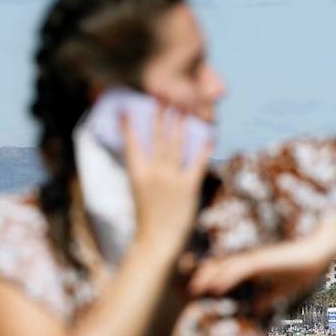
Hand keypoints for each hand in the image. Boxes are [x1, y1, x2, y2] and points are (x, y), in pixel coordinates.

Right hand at [122, 106, 212, 254]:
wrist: (158, 240)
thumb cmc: (148, 216)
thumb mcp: (139, 191)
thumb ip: (145, 172)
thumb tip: (149, 155)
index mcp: (137, 174)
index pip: (131, 144)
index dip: (129, 126)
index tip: (125, 110)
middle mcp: (153, 173)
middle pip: (158, 139)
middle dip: (161, 116)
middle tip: (163, 96)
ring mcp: (171, 179)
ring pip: (176, 145)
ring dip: (179, 124)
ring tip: (181, 107)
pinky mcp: (188, 187)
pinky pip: (198, 162)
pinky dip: (204, 148)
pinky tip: (210, 134)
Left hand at [188, 244, 331, 309]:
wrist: (317, 255)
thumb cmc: (301, 270)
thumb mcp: (280, 290)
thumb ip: (267, 298)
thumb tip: (255, 310)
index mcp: (251, 266)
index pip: (224, 270)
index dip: (207, 278)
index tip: (191, 291)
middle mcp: (249, 261)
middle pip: (218, 267)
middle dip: (200, 277)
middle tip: (183, 291)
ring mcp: (254, 259)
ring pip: (225, 267)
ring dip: (208, 278)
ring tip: (193, 290)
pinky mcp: (262, 261)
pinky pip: (240, 269)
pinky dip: (226, 278)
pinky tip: (216, 288)